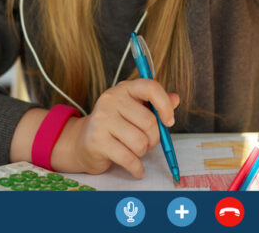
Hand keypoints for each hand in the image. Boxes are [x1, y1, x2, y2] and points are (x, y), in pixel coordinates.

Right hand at [51, 79, 179, 177]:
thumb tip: (175, 99)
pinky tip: (137, 169)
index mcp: (124, 88)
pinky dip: (137, 168)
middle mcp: (111, 99)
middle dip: (154, 138)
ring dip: (143, 152)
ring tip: (136, 151)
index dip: (164, 105)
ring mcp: (102, 119)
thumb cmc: (115, 125)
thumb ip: (156, 103)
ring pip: (140, 142)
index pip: (150, 88)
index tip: (169, 121)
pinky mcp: (97, 140)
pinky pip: (129, 159)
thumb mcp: (135, 109)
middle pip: (149, 122)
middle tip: (148, 143)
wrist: (83, 142)